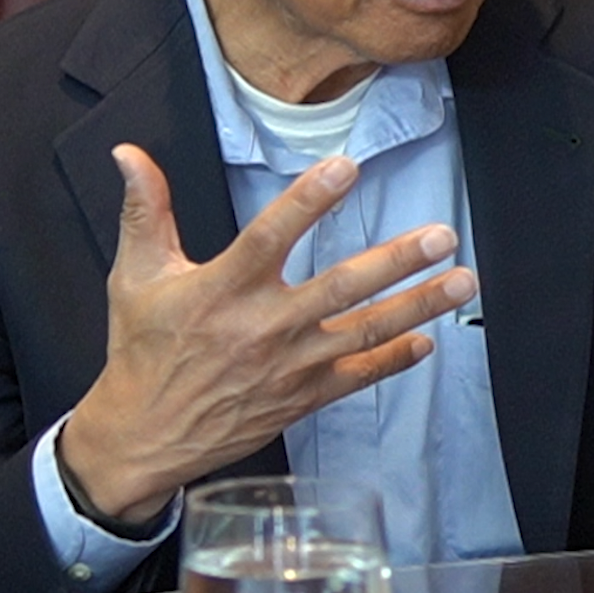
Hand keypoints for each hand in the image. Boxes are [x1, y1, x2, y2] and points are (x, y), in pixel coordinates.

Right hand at [58, 143, 474, 521]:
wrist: (143, 437)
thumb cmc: (143, 351)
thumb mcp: (136, 276)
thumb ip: (144, 211)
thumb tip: (130, 154)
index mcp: (222, 289)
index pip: (270, 236)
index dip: (308, 201)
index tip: (346, 167)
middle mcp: (263, 327)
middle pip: (340, 287)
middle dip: (397, 261)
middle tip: (442, 236)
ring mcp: (289, 366)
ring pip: (364, 331)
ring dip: (418, 306)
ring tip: (462, 280)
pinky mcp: (301, 398)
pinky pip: (358, 376)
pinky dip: (395, 359)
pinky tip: (427, 341)